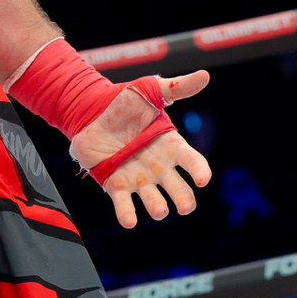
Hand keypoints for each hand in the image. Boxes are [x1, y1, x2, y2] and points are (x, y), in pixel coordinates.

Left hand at [71, 71, 212, 227]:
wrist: (91, 109)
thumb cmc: (125, 100)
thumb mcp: (151, 90)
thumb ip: (178, 87)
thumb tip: (205, 75)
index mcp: (170, 145)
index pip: (191, 161)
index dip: (199, 171)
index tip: (203, 179)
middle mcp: (158, 166)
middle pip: (177, 187)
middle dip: (183, 198)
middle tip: (186, 206)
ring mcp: (138, 178)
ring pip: (153, 199)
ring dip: (157, 207)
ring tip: (159, 211)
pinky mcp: (115, 184)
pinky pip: (124, 203)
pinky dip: (127, 213)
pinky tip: (130, 221)